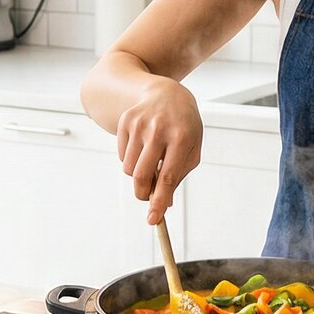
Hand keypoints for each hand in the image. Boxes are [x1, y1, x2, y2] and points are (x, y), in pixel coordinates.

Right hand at [115, 78, 201, 223]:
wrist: (166, 93)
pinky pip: (121, 156)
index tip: (153, 220)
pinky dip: (131, 160)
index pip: (168, 176)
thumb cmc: (183, 126)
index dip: (159, 200)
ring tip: (150, 162)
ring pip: (128, 169)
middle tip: (147, 198)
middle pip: (142, 175)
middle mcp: (159, 129)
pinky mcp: (126, 121)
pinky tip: (143, 146)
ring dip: (137, 176)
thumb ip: (179, 175)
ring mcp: (140, 124)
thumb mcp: (191, 148)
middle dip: (143, 194)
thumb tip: (165, 204)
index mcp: (182, 137)